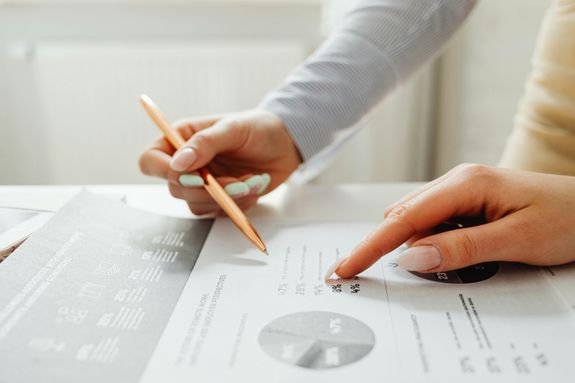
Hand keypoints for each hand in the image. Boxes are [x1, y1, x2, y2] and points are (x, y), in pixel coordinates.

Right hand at [139, 109, 301, 214]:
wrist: (286, 144)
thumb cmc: (259, 128)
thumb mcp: (233, 128)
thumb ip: (205, 144)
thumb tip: (177, 164)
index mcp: (181, 139)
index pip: (151, 160)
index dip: (165, 172)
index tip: (196, 176)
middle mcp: (187, 163)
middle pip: (175, 188)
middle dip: (208, 189)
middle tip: (237, 182)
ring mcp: (202, 183)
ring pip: (197, 205)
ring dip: (227, 198)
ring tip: (251, 181)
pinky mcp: (219, 199)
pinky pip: (218, 212)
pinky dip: (238, 204)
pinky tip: (253, 186)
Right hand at [332, 164, 574, 278]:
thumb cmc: (568, 217)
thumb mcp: (517, 240)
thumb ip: (462, 249)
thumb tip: (412, 258)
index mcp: (465, 184)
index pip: (404, 220)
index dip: (371, 246)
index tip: (347, 266)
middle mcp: (457, 182)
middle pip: (402, 218)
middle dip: (383, 246)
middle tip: (367, 272)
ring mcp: (461, 191)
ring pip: (416, 221)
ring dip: (412, 246)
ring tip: (438, 267)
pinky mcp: (467, 202)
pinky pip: (433, 223)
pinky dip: (429, 243)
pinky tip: (446, 255)